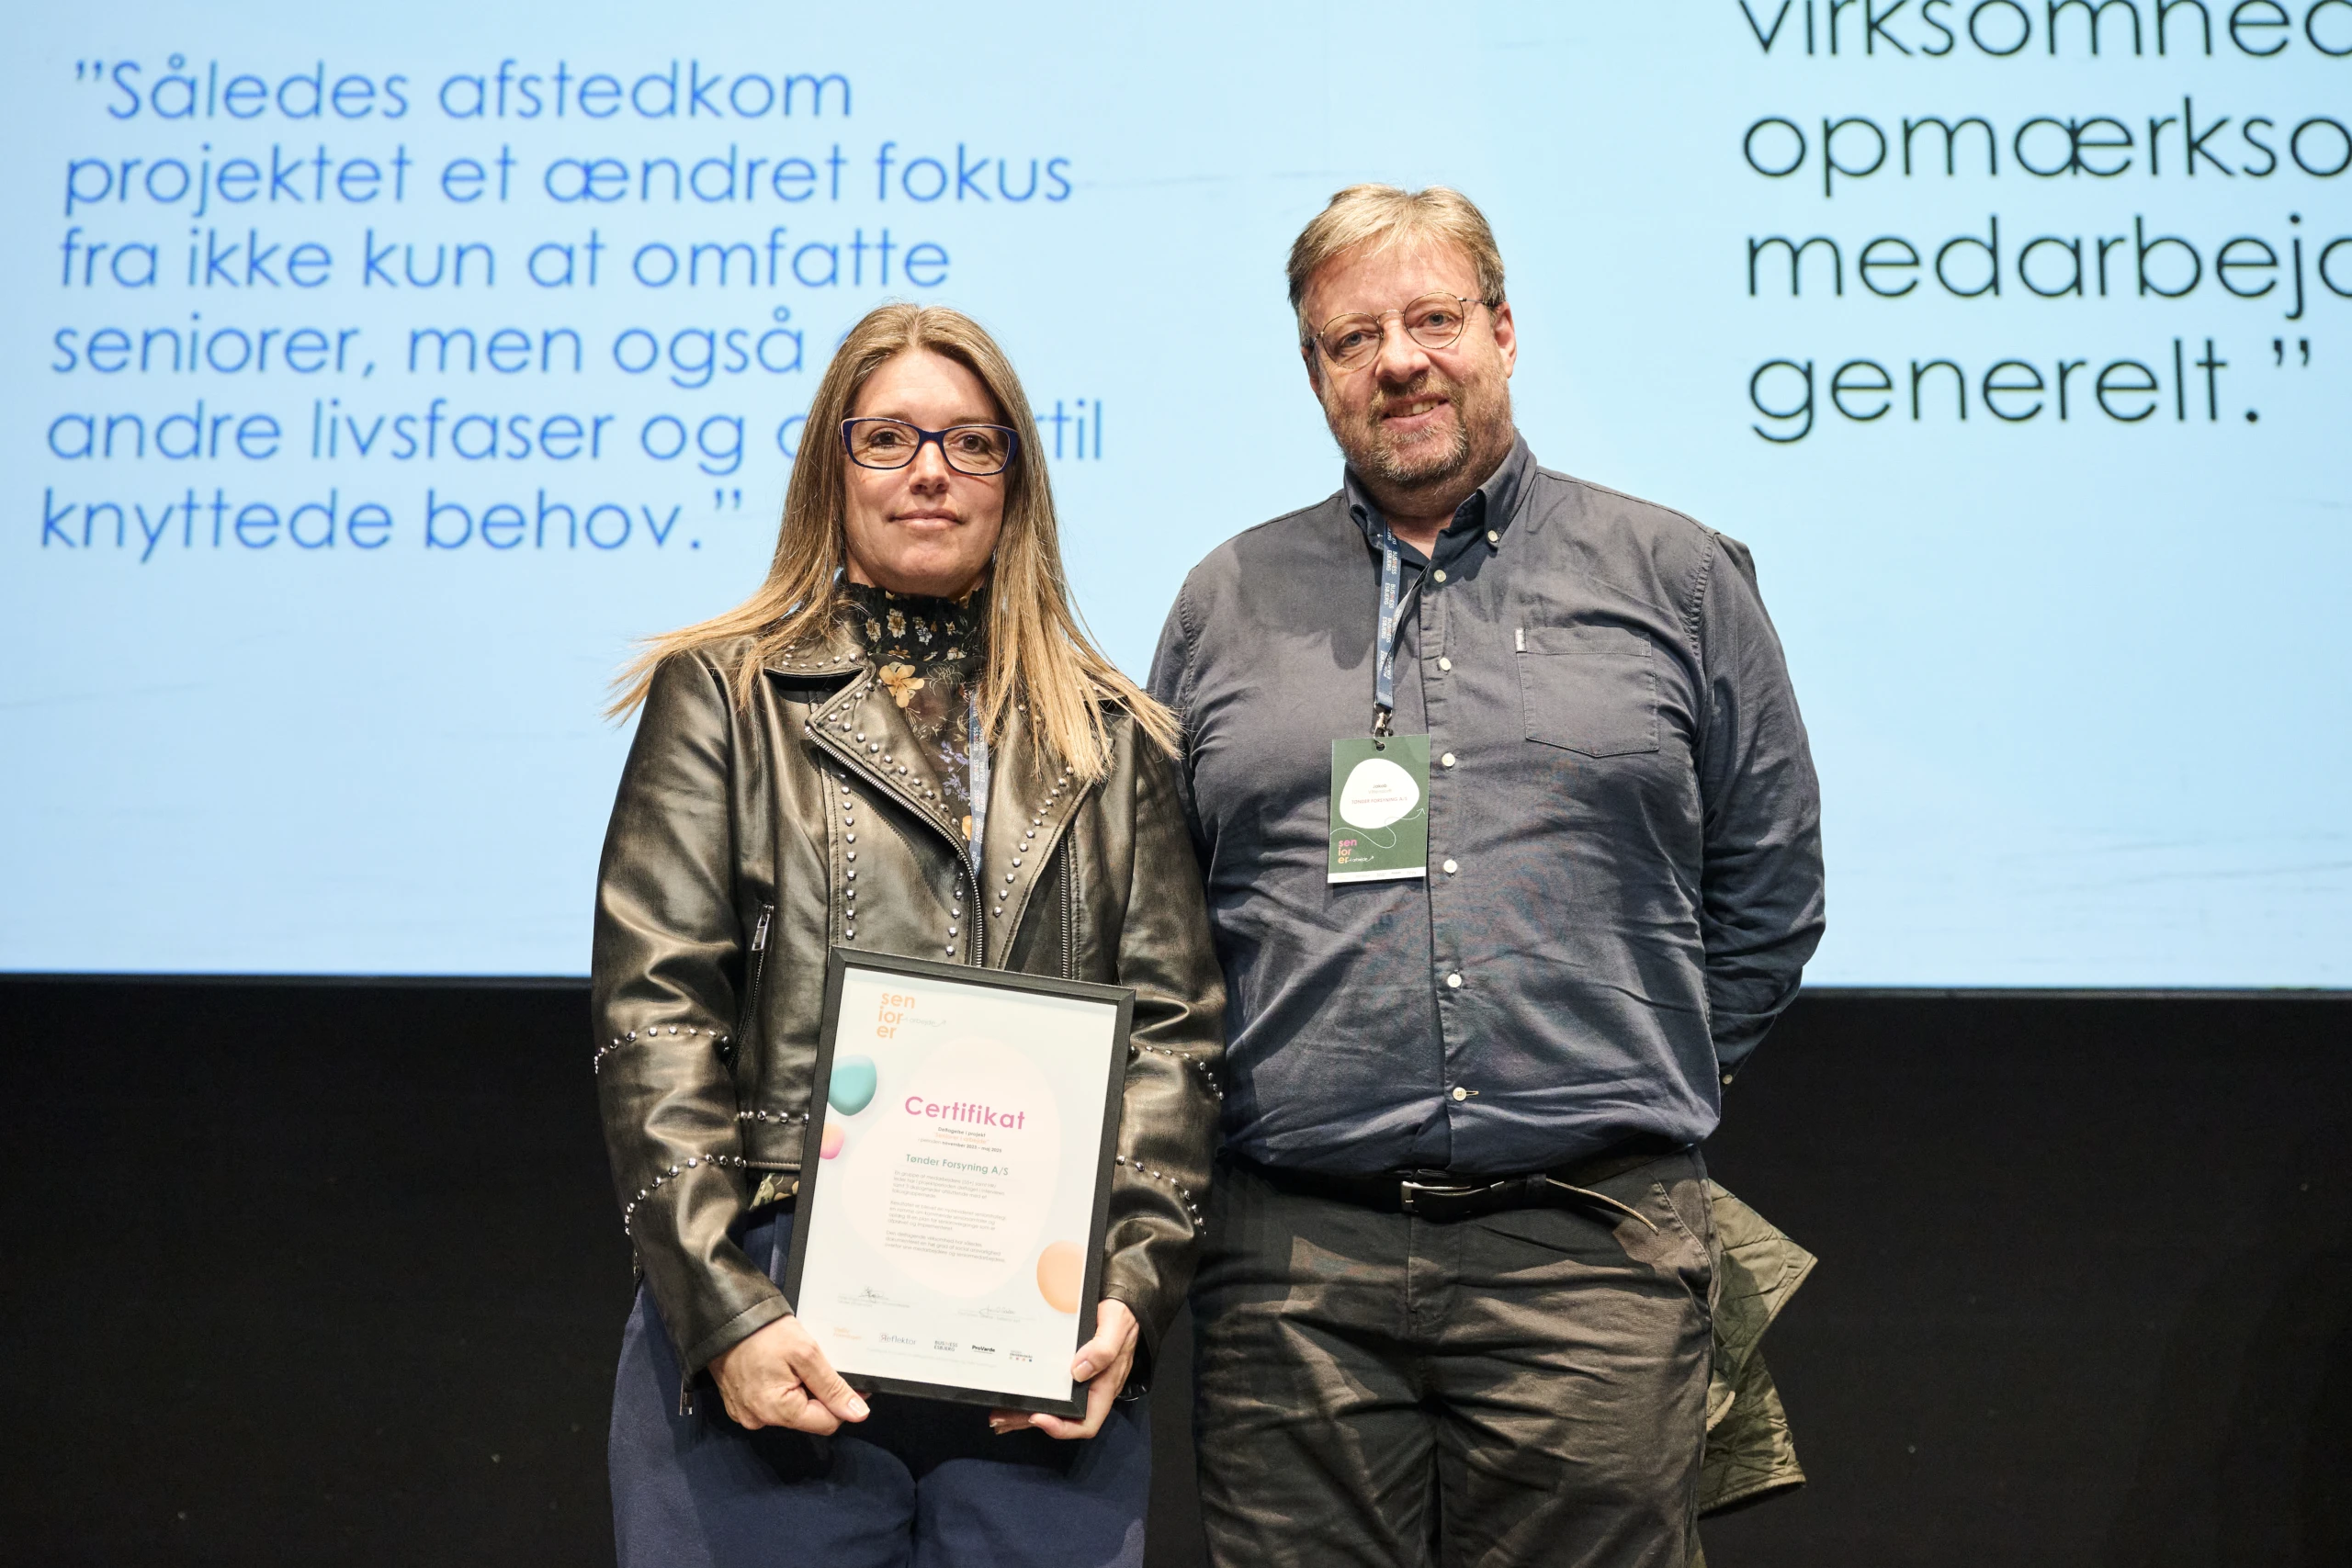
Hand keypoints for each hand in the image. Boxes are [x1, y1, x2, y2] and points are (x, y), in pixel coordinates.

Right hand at [708, 1315, 870, 1432]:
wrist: (724, 1318)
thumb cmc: (764, 1333)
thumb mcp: (806, 1354)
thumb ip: (833, 1387)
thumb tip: (858, 1414)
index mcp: (777, 1413)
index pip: (827, 1423)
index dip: (842, 1403)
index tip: (849, 1381)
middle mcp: (759, 1421)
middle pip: (808, 1417)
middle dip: (819, 1394)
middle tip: (817, 1364)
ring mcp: (746, 1414)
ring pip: (791, 1411)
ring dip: (800, 1391)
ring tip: (795, 1364)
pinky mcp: (739, 1405)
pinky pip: (771, 1405)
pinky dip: (781, 1389)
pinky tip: (779, 1368)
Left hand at [989, 1298, 1138, 1440]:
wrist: (1122, 1302)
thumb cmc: (1121, 1316)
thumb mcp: (1115, 1326)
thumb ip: (1103, 1349)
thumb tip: (1078, 1371)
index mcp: (1104, 1387)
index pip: (1086, 1422)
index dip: (1062, 1427)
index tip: (1038, 1417)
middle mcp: (1089, 1389)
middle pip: (1061, 1417)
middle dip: (1030, 1420)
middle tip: (1001, 1418)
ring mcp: (1078, 1381)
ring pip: (1051, 1405)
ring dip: (1024, 1412)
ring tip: (998, 1415)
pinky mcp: (1067, 1369)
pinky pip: (1049, 1388)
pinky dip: (1030, 1394)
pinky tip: (1011, 1396)